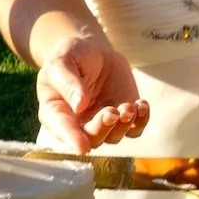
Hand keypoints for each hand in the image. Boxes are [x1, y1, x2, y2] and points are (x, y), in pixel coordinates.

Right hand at [35, 28, 148, 155]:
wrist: (92, 52)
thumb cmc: (71, 57)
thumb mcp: (62, 62)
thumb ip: (68, 82)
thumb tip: (79, 105)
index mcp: (56, 113)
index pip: (63, 129)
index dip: (72, 139)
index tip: (82, 147)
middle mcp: (79, 124)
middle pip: (92, 139)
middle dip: (103, 128)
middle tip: (111, 112)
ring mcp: (103, 123)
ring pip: (114, 137)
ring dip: (124, 125)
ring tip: (128, 105)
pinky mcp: (123, 117)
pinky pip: (135, 128)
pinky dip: (141, 121)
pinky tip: (142, 105)